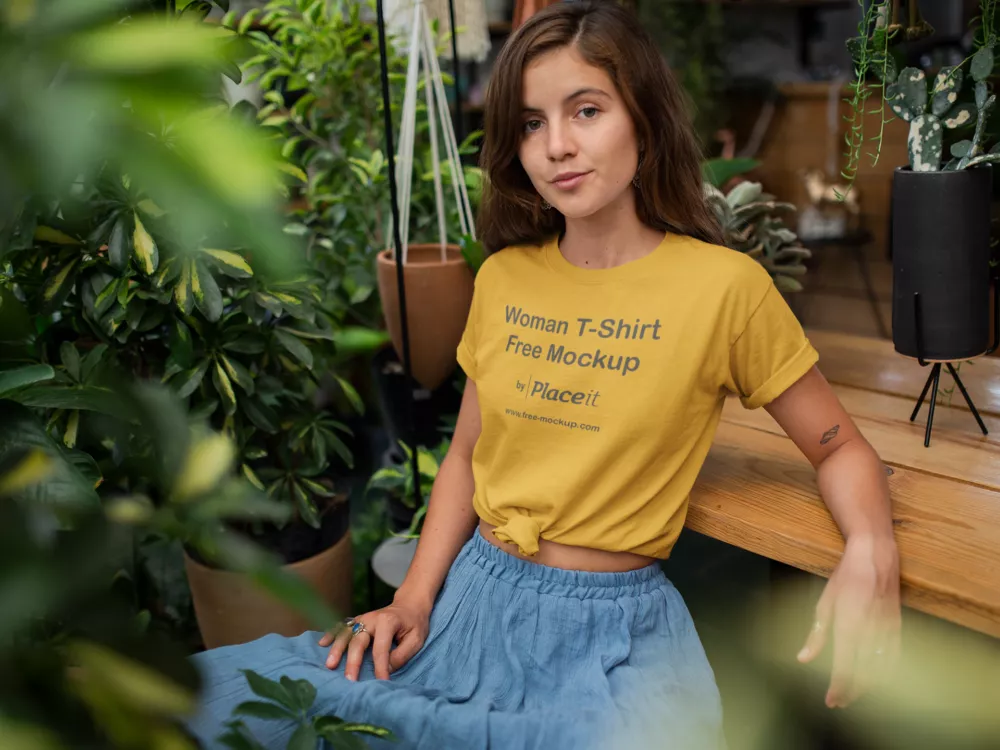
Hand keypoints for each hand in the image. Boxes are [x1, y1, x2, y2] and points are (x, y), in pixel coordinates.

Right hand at [318, 599, 430, 680]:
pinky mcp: (357, 620)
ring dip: (337, 649)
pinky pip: (342, 627)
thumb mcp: (417, 639)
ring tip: (330, 665)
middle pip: (358, 641)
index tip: (381, 683)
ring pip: (346, 633)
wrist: (409, 604)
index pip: (381, 648)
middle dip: (353, 661)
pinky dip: (331, 634)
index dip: (380, 667)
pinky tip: (322, 644)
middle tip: (349, 680)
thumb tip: (386, 669)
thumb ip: (402, 654)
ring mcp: (363, 618)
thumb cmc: (414, 623)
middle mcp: (372, 619)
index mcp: (388, 622)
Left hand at [797, 534, 901, 707]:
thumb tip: (803, 658)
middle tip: (840, 701)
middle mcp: (871, 630)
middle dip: (852, 691)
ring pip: (882, 669)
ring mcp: (888, 630)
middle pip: (865, 673)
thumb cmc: (846, 577)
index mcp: (850, 623)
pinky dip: (887, 674)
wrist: (876, 556)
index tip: (831, 700)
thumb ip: (816, 633)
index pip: (845, 665)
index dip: (839, 687)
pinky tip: (877, 680)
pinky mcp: (899, 627)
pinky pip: (895, 658)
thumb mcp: (825, 601)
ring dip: (869, 686)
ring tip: (854, 694)